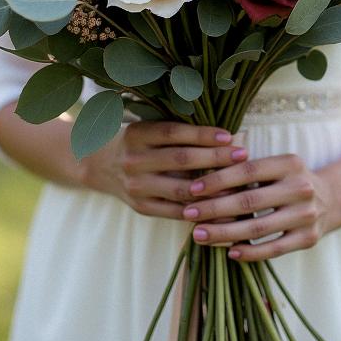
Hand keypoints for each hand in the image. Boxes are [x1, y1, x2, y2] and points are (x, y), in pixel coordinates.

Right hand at [80, 120, 247, 219]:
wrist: (98, 165)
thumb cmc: (136, 141)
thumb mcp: (147, 128)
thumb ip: (176, 132)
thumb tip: (223, 134)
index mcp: (137, 134)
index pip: (174, 133)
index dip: (202, 134)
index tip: (230, 135)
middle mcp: (134, 160)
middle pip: (181, 160)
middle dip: (215, 158)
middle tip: (242, 154)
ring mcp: (137, 186)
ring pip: (182, 189)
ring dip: (213, 188)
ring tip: (239, 183)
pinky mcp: (142, 207)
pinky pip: (176, 211)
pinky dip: (202, 210)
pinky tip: (223, 206)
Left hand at [180, 152, 340, 261]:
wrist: (332, 199)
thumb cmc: (288, 181)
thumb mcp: (274, 168)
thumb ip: (245, 172)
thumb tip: (202, 183)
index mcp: (290, 163)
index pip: (248, 170)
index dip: (218, 179)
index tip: (193, 188)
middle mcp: (301, 187)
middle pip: (249, 201)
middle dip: (214, 208)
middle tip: (187, 214)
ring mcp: (307, 215)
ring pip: (258, 228)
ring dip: (224, 233)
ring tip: (199, 235)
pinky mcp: (309, 239)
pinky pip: (274, 249)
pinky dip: (250, 252)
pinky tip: (229, 252)